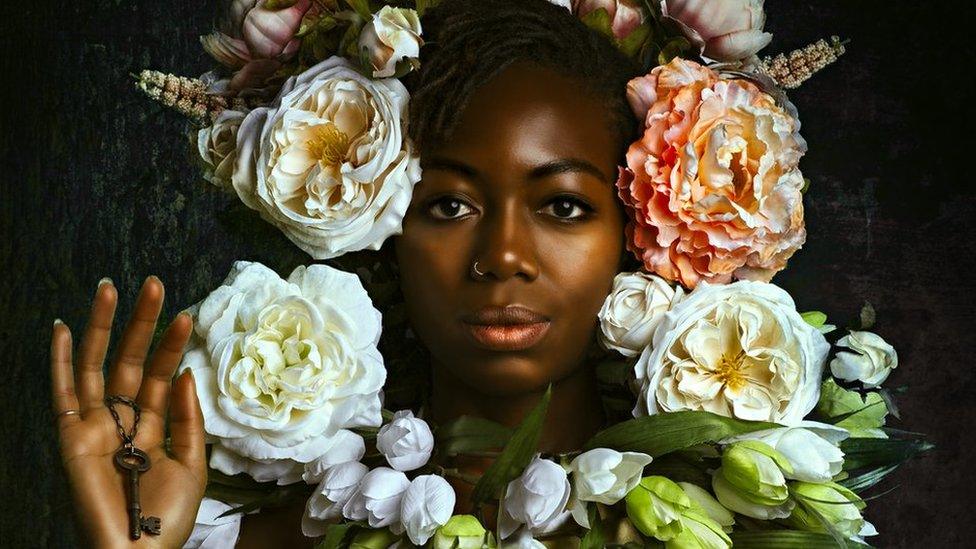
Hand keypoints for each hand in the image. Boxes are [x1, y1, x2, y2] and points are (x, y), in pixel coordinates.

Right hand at [51, 276, 206, 547]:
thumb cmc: (167, 518)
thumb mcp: (193, 463)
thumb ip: (189, 418)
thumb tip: (188, 373)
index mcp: (154, 426)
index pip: (164, 376)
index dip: (174, 345)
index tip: (186, 314)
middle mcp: (122, 420)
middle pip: (131, 361)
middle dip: (142, 323)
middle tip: (154, 283)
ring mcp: (95, 426)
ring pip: (96, 366)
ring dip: (102, 327)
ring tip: (112, 288)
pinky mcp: (71, 438)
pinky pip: (63, 393)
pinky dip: (60, 361)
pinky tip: (62, 328)